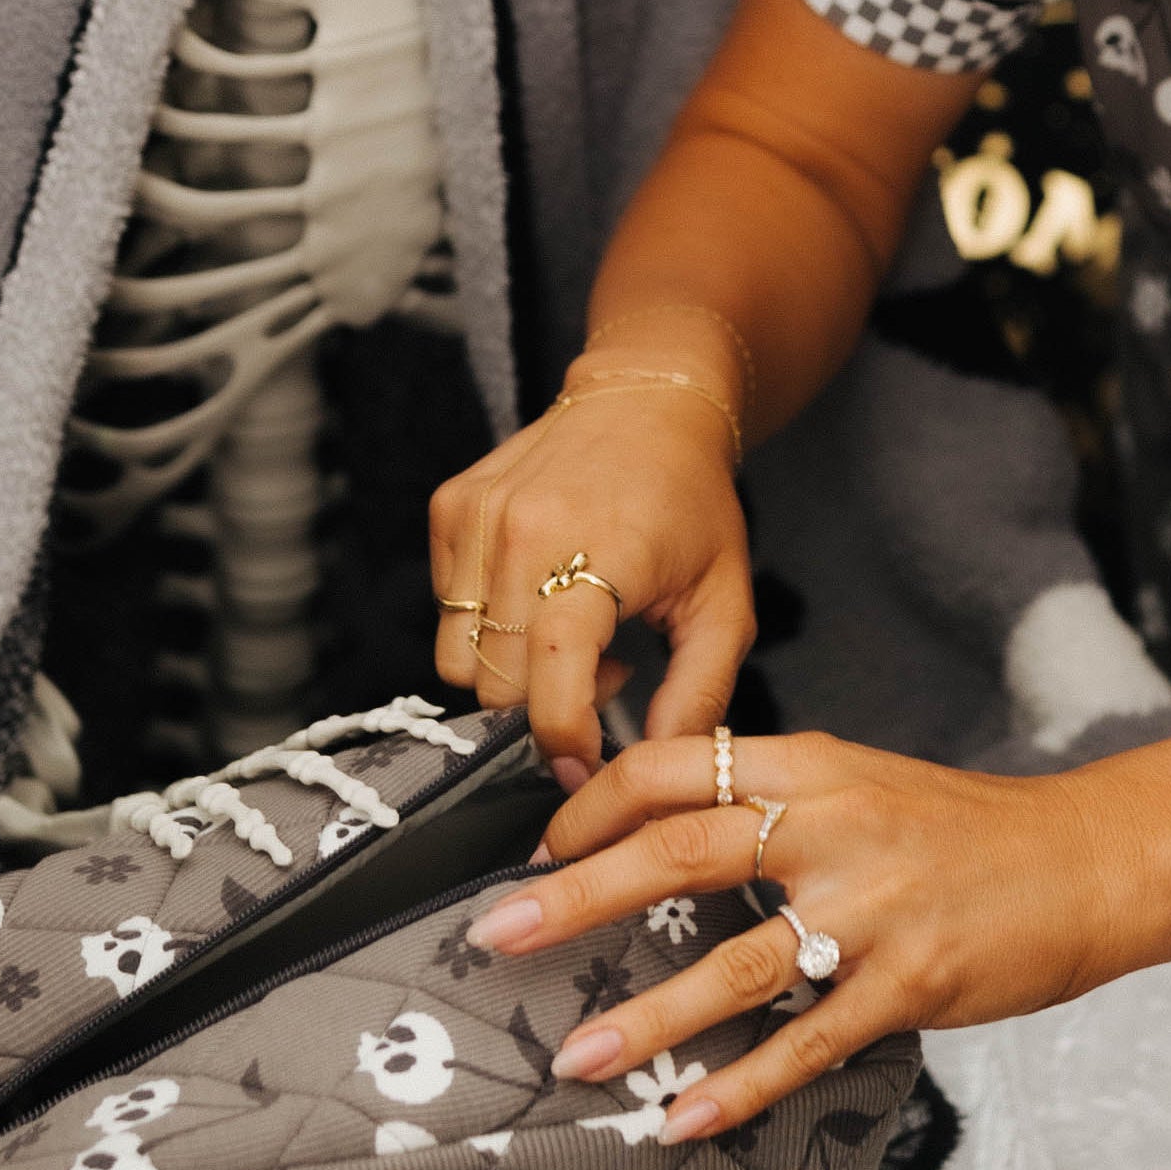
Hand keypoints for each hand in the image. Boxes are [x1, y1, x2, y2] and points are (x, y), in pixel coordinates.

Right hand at [426, 391, 753, 775]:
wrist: (646, 403)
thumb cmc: (694, 506)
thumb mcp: (726, 603)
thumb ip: (700, 692)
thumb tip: (662, 762)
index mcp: (601, 553)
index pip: (550, 677)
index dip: (562, 740)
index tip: (586, 766)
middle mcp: (525, 532)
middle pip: (495, 685)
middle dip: (543, 708)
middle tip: (604, 673)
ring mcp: (478, 516)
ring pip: (456, 657)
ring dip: (511, 671)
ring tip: (575, 633)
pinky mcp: (449, 508)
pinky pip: (444, 610)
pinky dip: (487, 625)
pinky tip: (542, 595)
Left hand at [461, 729, 1151, 1139]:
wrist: (1094, 862)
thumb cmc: (968, 834)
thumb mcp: (864, 786)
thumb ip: (772, 801)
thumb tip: (656, 837)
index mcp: (812, 766)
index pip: (673, 765)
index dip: (591, 806)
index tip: (534, 851)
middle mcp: (834, 825)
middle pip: (678, 850)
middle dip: (576, 895)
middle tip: (498, 934)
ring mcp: (874, 909)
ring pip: (736, 962)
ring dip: (648, 1017)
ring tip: (577, 1057)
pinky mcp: (912, 982)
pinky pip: (807, 1042)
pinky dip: (741, 1087)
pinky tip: (685, 1118)